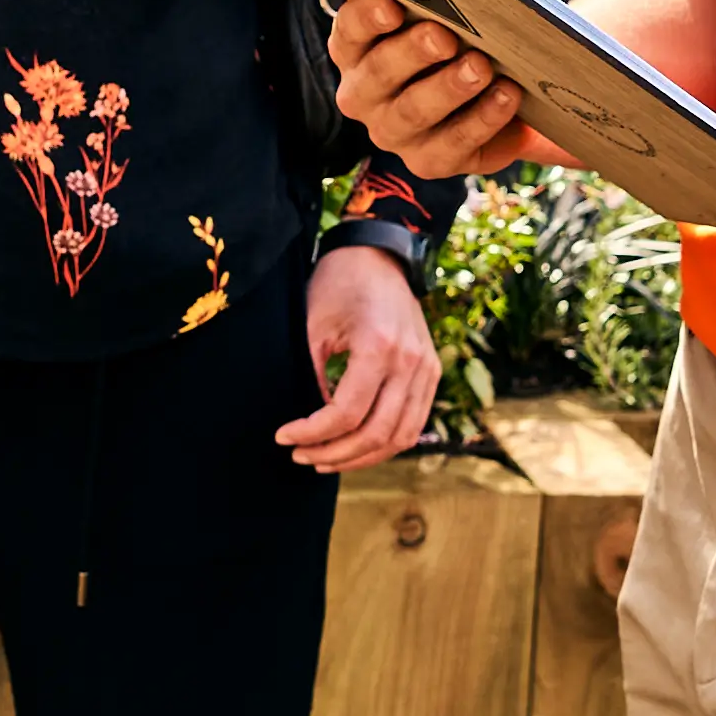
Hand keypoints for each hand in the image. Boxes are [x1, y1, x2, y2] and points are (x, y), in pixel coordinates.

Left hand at [280, 243, 443, 469]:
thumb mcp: (313, 328)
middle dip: (335, 453)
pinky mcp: (432, 372)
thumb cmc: (339, 285)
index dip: (312, 434)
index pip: (347, 412)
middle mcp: (411, 361)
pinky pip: (413, 423)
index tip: (284, 438)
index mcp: (379, 346)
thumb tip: (308, 426)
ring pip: (400, 437)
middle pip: (376, 433)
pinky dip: (385, 443)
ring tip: (325, 459)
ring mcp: (427, 368)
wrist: (379, 256)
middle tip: (301, 456)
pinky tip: (355, 446)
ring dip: (361, 457)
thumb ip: (313, 377)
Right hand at [327, 0, 547, 179]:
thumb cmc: (462, 44)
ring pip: (413, 111)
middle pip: (379, 72)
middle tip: (444, 36)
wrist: (496, 98)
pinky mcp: (427, 162)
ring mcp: (392, 133)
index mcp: (356, 51)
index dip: (366, 18)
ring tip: (481, 66)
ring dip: (449, 87)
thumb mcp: (446, 22)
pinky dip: (483, 118)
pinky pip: (453, 143)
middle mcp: (363, 95)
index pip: (349, 31)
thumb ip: (438, 7)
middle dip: (412, 52)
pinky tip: (507, 95)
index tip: (391, 6)